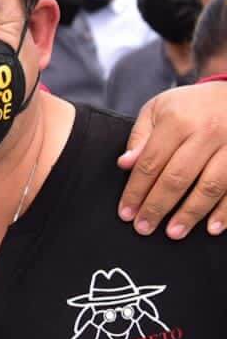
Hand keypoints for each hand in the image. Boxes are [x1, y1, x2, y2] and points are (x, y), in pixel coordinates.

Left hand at [118, 81, 226, 238]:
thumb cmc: (190, 106)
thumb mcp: (159, 109)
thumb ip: (140, 138)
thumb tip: (124, 164)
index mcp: (178, 121)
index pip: (151, 163)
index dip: (136, 191)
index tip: (125, 213)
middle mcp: (207, 132)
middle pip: (178, 178)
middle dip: (158, 206)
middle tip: (144, 228)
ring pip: (210, 186)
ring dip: (191, 213)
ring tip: (174, 232)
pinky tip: (214, 228)